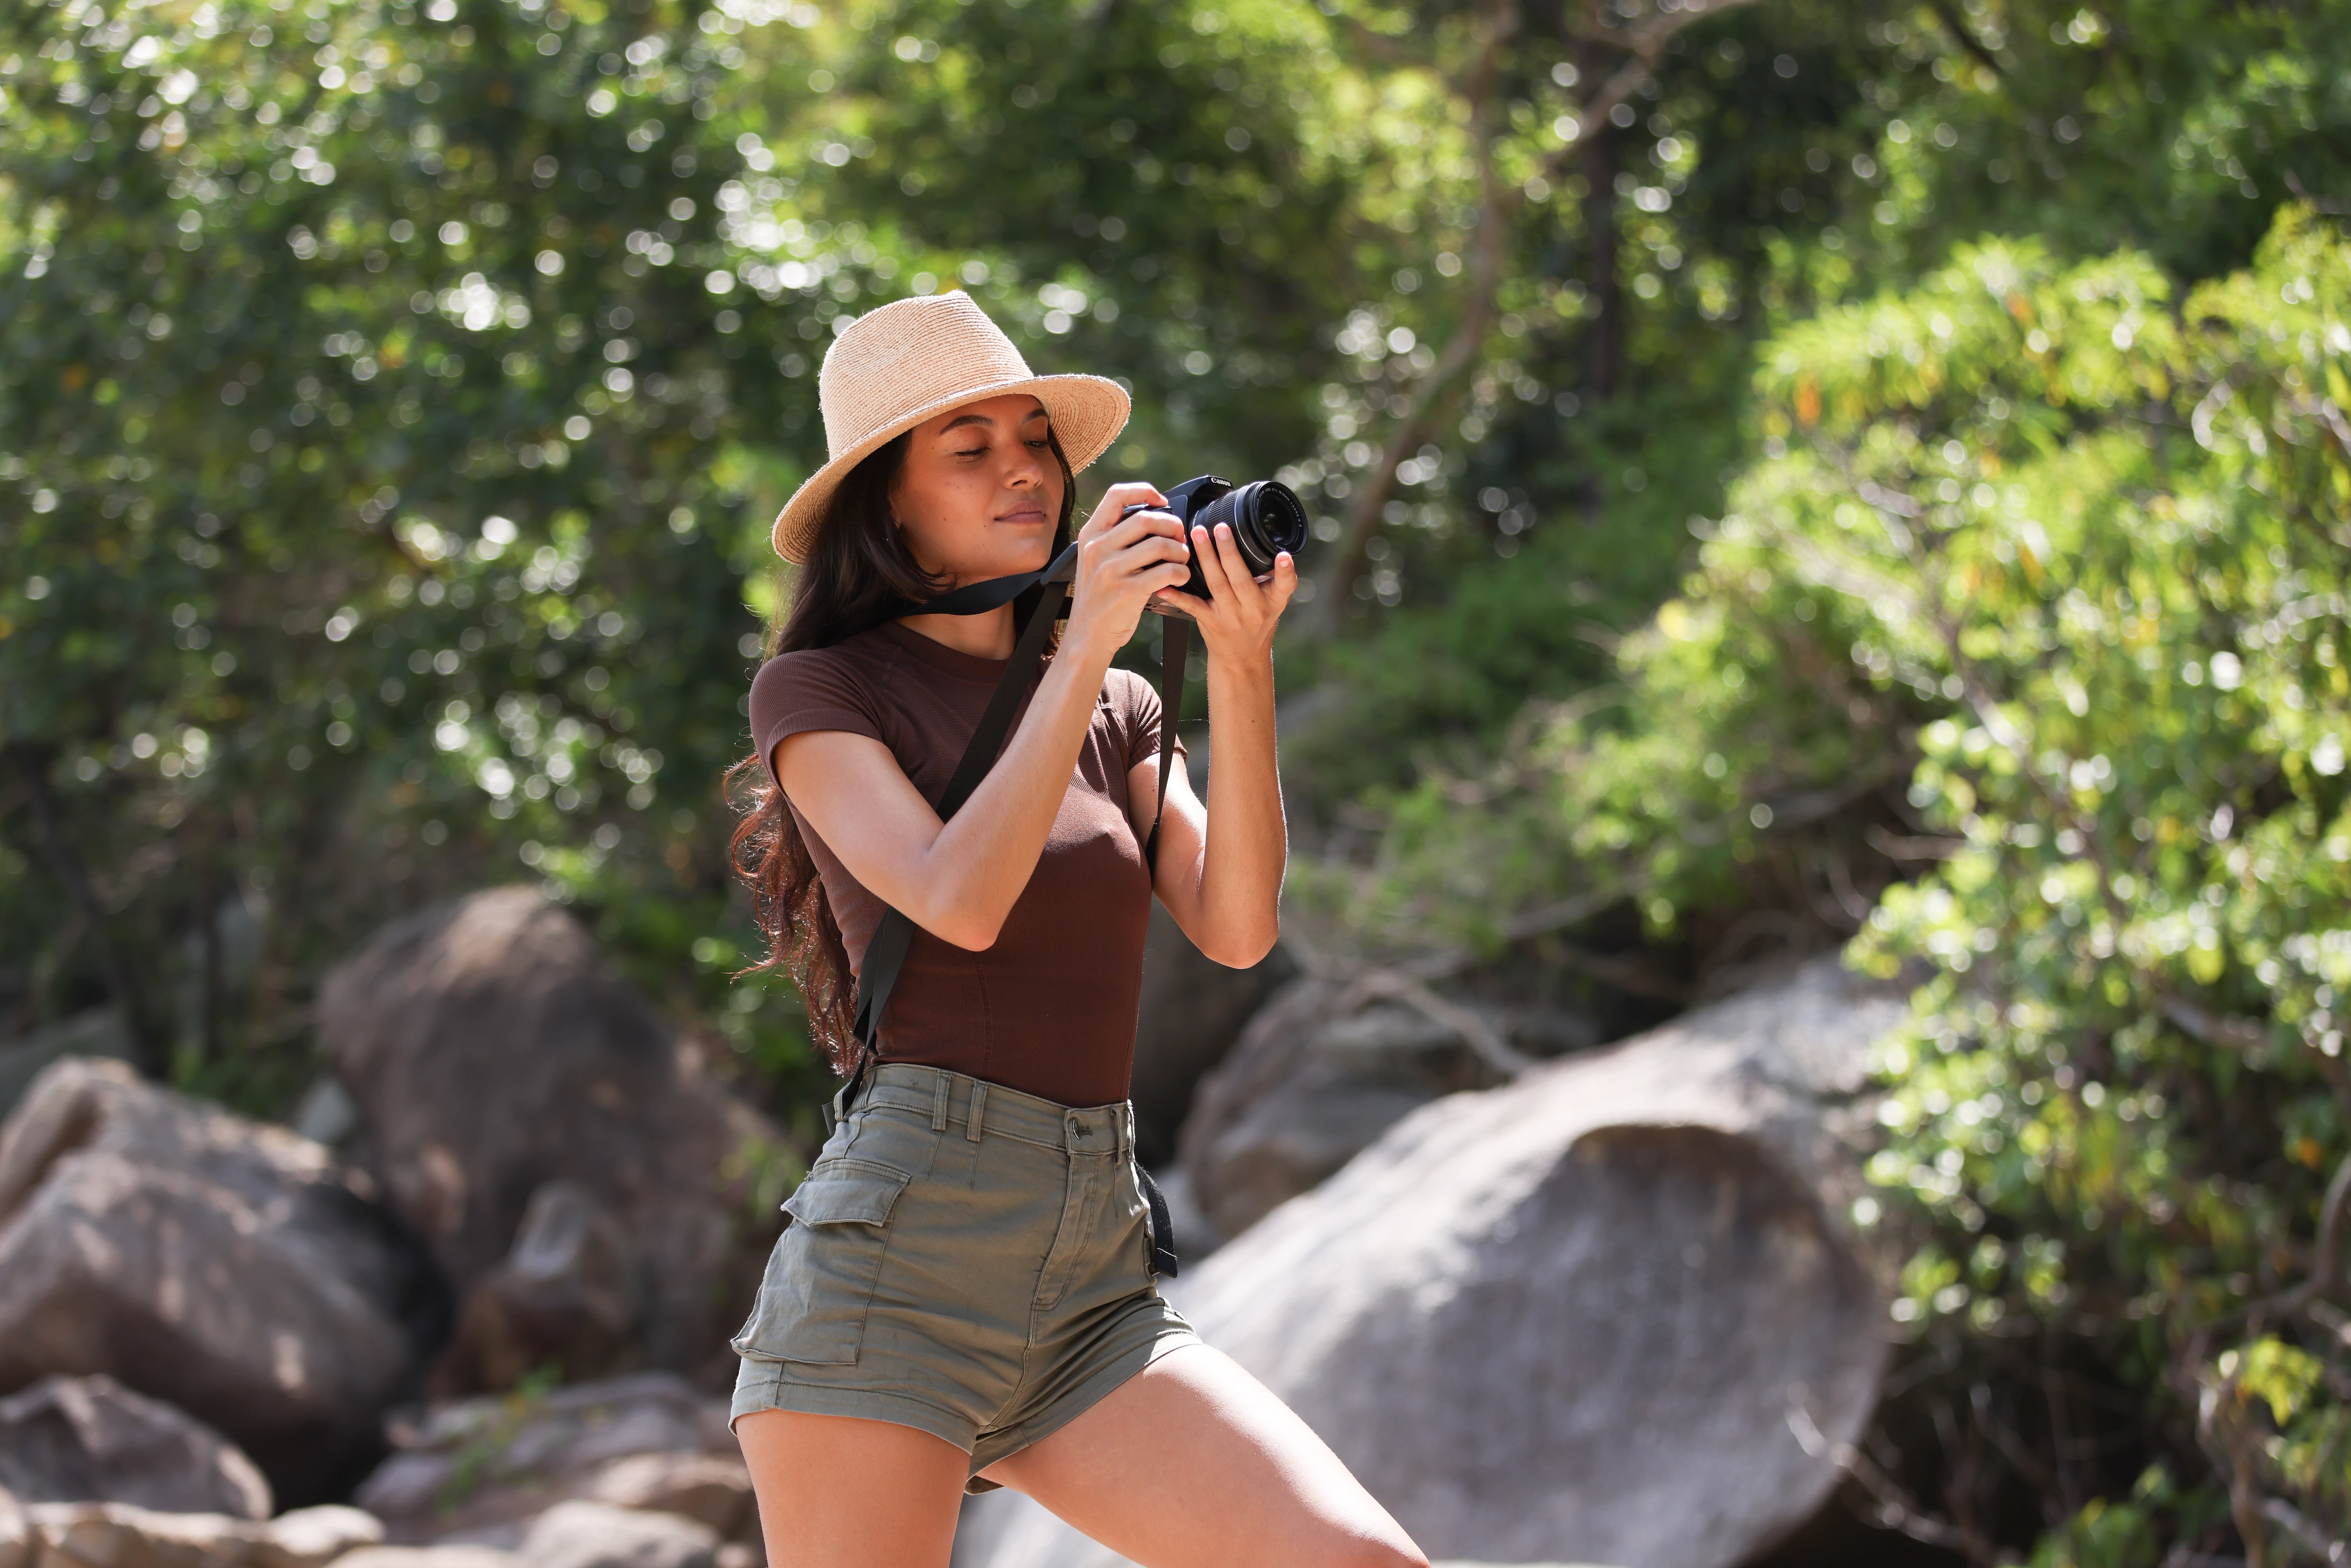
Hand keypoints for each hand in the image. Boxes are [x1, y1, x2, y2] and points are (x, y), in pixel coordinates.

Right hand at [1062, 482, 1191, 660]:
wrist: (1087, 635)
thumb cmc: (1099, 596)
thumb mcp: (1096, 559)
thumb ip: (1115, 537)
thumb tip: (1154, 516)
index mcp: (1091, 535)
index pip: (1116, 495)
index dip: (1144, 490)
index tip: (1162, 501)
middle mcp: (1097, 549)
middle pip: (1146, 518)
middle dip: (1172, 525)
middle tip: (1180, 536)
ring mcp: (1110, 570)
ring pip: (1160, 545)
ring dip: (1180, 550)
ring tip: (1182, 559)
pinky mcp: (1127, 592)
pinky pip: (1166, 572)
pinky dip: (1181, 572)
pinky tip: (1181, 576)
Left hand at [1152, 521, 1296, 662]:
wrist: (1242, 657)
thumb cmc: (1257, 621)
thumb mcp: (1273, 601)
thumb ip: (1272, 577)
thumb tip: (1264, 543)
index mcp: (1273, 600)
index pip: (1285, 585)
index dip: (1286, 571)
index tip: (1284, 556)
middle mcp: (1253, 609)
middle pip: (1241, 578)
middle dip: (1230, 551)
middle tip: (1221, 528)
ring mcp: (1230, 617)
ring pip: (1217, 584)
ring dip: (1206, 558)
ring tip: (1197, 535)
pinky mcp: (1210, 622)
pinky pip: (1192, 606)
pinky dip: (1177, 595)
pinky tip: (1165, 584)